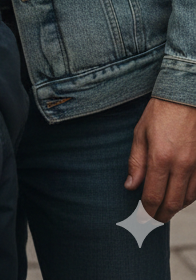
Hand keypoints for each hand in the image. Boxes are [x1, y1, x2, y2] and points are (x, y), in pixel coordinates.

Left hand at [125, 97, 195, 220]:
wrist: (186, 99)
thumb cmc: (160, 113)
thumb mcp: (140, 133)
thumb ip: (136, 162)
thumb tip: (130, 186)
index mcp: (161, 158)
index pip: (153, 196)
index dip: (146, 210)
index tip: (141, 216)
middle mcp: (182, 166)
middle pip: (173, 203)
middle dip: (161, 215)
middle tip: (152, 220)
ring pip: (188, 199)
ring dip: (176, 207)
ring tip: (163, 208)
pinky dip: (189, 197)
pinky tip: (179, 195)